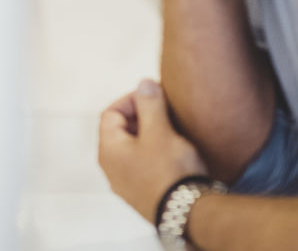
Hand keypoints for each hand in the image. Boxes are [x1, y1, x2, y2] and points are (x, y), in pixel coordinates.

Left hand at [99, 79, 209, 220]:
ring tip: (171, 129)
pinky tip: (173, 152)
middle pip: (120, 131)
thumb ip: (150, 104)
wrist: (188, 214)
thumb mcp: (160, 130)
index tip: (154, 95)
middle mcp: (111, 169)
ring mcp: (126, 184)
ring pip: (133, 148)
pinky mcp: (142, 194)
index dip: (131, 99)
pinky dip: (154, 152)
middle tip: (164, 110)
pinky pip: (142, 165)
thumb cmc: (170, 170)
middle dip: (141, 116)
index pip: (110, 113)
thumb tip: (143, 83)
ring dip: (149, 134)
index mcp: (108, 150)